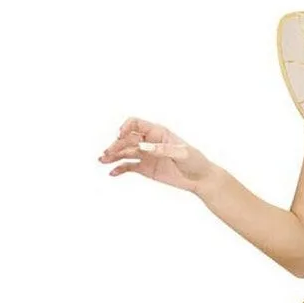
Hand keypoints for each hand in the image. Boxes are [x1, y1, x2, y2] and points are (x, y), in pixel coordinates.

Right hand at [98, 117, 212, 190]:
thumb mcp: (181, 153)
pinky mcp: (146, 168)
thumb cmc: (195, 161)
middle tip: (108, 153)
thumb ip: (162, 149)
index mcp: (158, 132)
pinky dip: (120, 169)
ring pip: (125, 152)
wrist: (201, 178)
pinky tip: (112, 173)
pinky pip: (129, 167)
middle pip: (127, 139)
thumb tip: (143, 147)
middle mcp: (149, 142)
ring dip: (113, 155)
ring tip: (102, 160)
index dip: (126, 127)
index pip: (136, 124)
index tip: (121, 136)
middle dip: (116, 144)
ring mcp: (146, 155)